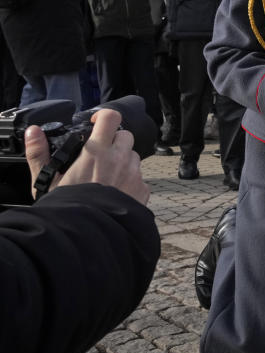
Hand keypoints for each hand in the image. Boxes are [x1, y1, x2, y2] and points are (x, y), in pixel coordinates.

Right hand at [24, 108, 148, 203]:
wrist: (90, 235)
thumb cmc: (67, 208)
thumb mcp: (46, 181)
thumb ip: (39, 154)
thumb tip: (34, 133)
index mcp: (97, 152)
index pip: (111, 117)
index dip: (104, 116)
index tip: (95, 124)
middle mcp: (120, 159)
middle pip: (126, 135)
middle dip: (114, 141)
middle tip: (100, 154)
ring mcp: (134, 174)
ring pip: (134, 157)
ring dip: (123, 161)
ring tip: (106, 177)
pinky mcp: (143, 189)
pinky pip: (139, 178)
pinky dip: (130, 181)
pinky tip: (115, 194)